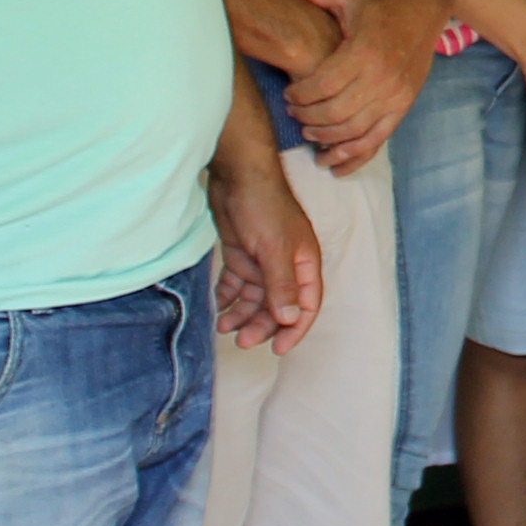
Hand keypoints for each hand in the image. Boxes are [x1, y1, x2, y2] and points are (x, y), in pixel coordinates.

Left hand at [209, 159, 323, 353]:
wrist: (236, 175)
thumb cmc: (264, 206)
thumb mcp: (274, 249)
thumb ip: (282, 285)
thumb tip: (291, 319)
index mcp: (304, 263)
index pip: (307, 304)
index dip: (296, 329)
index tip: (279, 350)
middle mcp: (286, 265)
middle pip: (279, 306)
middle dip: (262, 324)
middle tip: (242, 340)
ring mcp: (263, 261)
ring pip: (256, 298)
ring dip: (242, 314)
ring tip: (224, 325)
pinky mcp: (241, 254)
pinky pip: (237, 285)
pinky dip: (228, 297)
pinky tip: (218, 306)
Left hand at [279, 0, 435, 172]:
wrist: (425, 10)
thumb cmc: (379, 5)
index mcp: (363, 51)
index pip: (321, 86)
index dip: (299, 96)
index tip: (288, 95)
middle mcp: (381, 77)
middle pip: (334, 113)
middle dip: (307, 118)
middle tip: (294, 113)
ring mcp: (395, 95)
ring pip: (353, 131)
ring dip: (326, 137)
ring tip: (310, 132)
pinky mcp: (404, 106)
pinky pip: (377, 139)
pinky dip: (354, 155)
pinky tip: (334, 162)